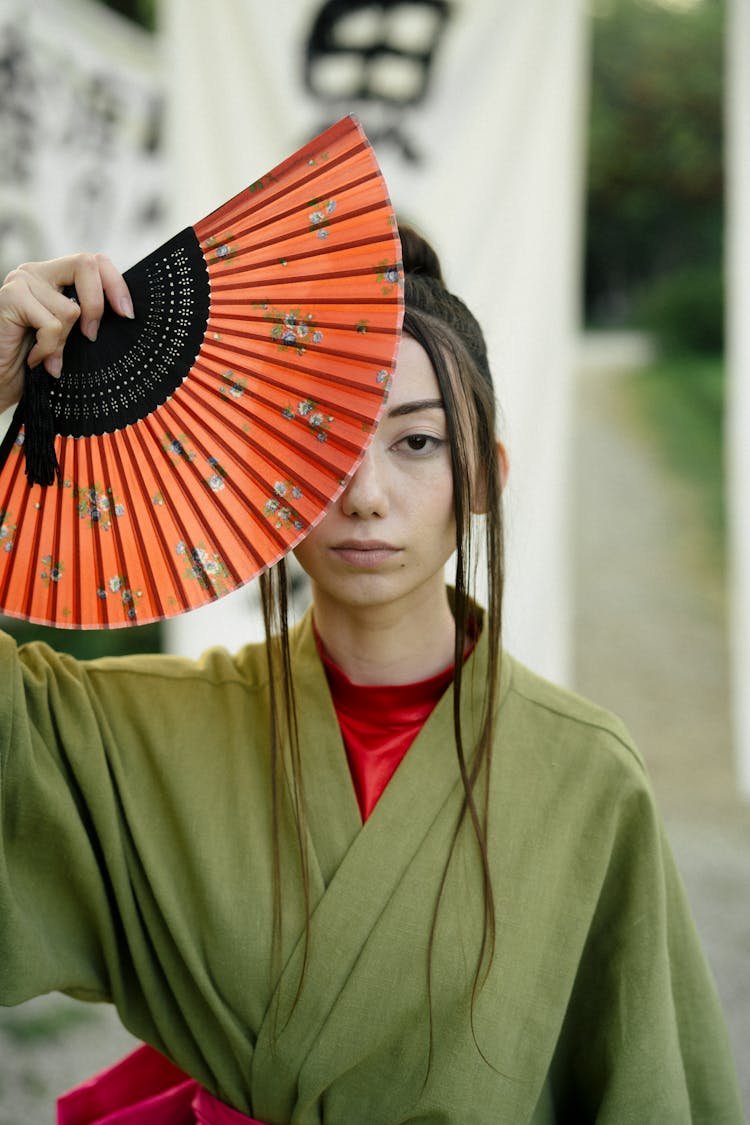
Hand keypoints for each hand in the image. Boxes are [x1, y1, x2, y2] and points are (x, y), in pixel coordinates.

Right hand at [0, 253, 133, 413]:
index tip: (127, 315)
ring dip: (62, 342)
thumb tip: (123, 315)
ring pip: (70, 309)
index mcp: (55, 276)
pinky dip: (48, 350)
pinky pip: (51, 325)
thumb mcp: (68, 336)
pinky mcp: (11, 298)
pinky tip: (35, 359)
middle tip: (90, 336)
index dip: (116, 285)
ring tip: (47, 357)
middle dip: (97, 305)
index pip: (95, 262)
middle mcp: (38, 272)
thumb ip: (86, 319)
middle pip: (86, 264)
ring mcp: (23, 281)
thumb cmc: (34, 361)